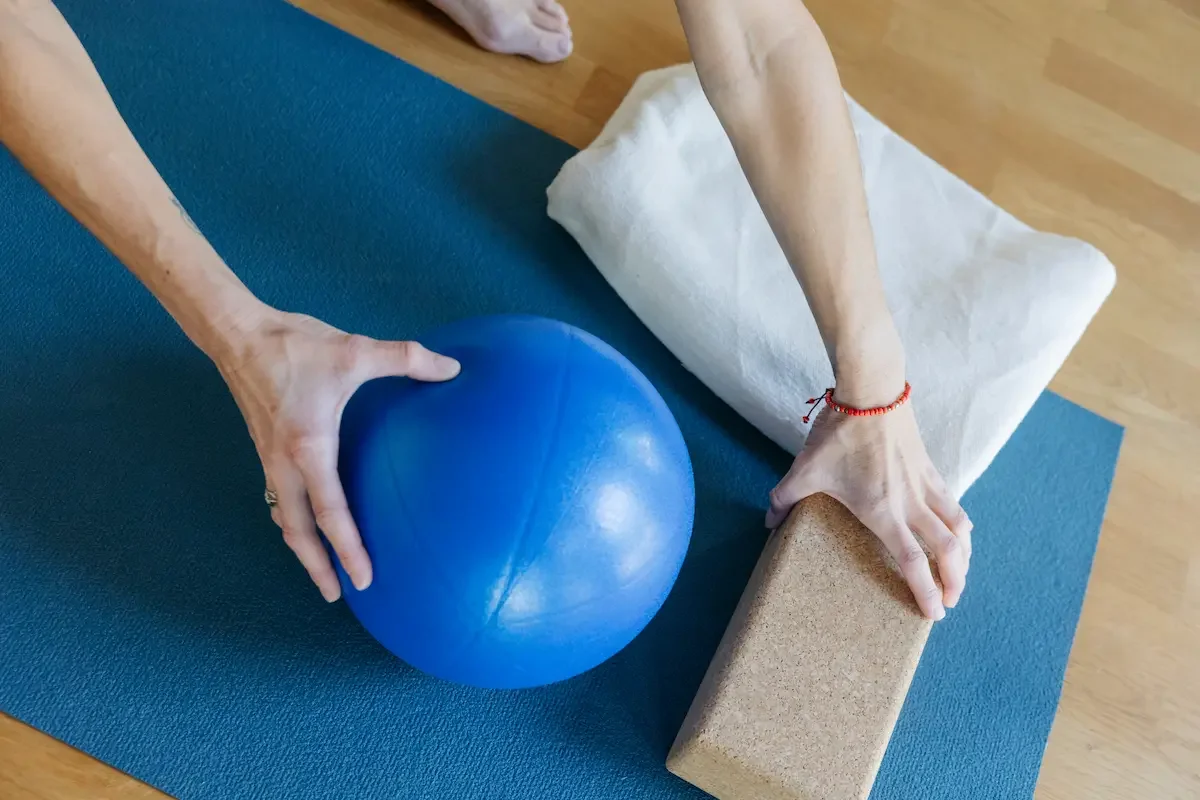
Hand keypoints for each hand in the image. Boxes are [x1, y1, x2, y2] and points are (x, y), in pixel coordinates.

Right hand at [214, 308, 459, 601]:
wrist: (238, 334)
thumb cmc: (294, 346)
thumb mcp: (355, 351)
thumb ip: (407, 359)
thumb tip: (453, 369)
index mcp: (308, 448)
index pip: (330, 514)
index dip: (348, 550)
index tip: (364, 580)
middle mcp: (284, 463)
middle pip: (298, 532)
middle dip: (317, 567)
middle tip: (338, 595)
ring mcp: (270, 459)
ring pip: (285, 518)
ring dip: (302, 547)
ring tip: (321, 570)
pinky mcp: (265, 449)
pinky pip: (279, 497)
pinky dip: (293, 519)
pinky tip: (307, 521)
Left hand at [766, 400, 971, 619]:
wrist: (871, 390)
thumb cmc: (839, 432)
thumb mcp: (804, 469)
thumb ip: (784, 499)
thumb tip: (768, 523)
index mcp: (882, 510)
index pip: (912, 560)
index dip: (925, 590)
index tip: (933, 614)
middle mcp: (911, 502)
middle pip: (947, 550)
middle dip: (954, 580)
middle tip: (951, 601)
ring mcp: (925, 484)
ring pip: (958, 526)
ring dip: (964, 554)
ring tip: (960, 572)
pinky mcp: (930, 468)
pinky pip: (953, 503)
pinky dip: (959, 523)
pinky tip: (958, 531)